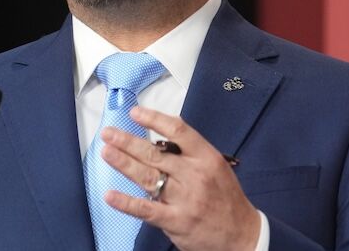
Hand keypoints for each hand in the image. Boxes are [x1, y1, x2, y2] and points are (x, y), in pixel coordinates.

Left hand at [99, 106, 260, 250]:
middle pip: (155, 153)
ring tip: (106, 152)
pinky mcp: (176, 221)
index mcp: (206, 157)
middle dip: (128, 141)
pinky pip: (146, 209)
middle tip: (108, 133)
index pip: (178, 131)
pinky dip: (127, 203)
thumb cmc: (226, 198)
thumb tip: (158, 138)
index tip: (135, 113)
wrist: (242, 235)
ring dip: (123, 163)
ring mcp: (185, 199)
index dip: (154, 119)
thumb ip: (190, 153)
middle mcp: (194, 175)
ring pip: (147, 177)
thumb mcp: (215, 167)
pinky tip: (110, 195)